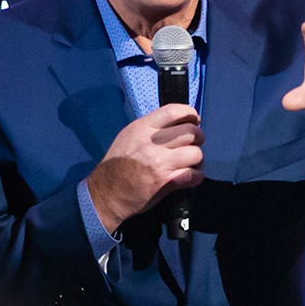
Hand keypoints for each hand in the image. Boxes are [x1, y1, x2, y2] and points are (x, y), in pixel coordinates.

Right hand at [84, 103, 205, 232]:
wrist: (106, 194)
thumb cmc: (116, 166)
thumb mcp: (128, 137)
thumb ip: (150, 129)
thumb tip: (176, 124)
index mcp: (142, 128)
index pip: (174, 111)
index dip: (190, 113)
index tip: (195, 120)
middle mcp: (152, 143)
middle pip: (190, 132)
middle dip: (198, 137)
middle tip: (194, 143)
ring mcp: (160, 162)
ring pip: (196, 153)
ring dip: (197, 159)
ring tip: (191, 162)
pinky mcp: (166, 181)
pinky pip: (194, 175)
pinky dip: (196, 176)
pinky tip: (190, 176)